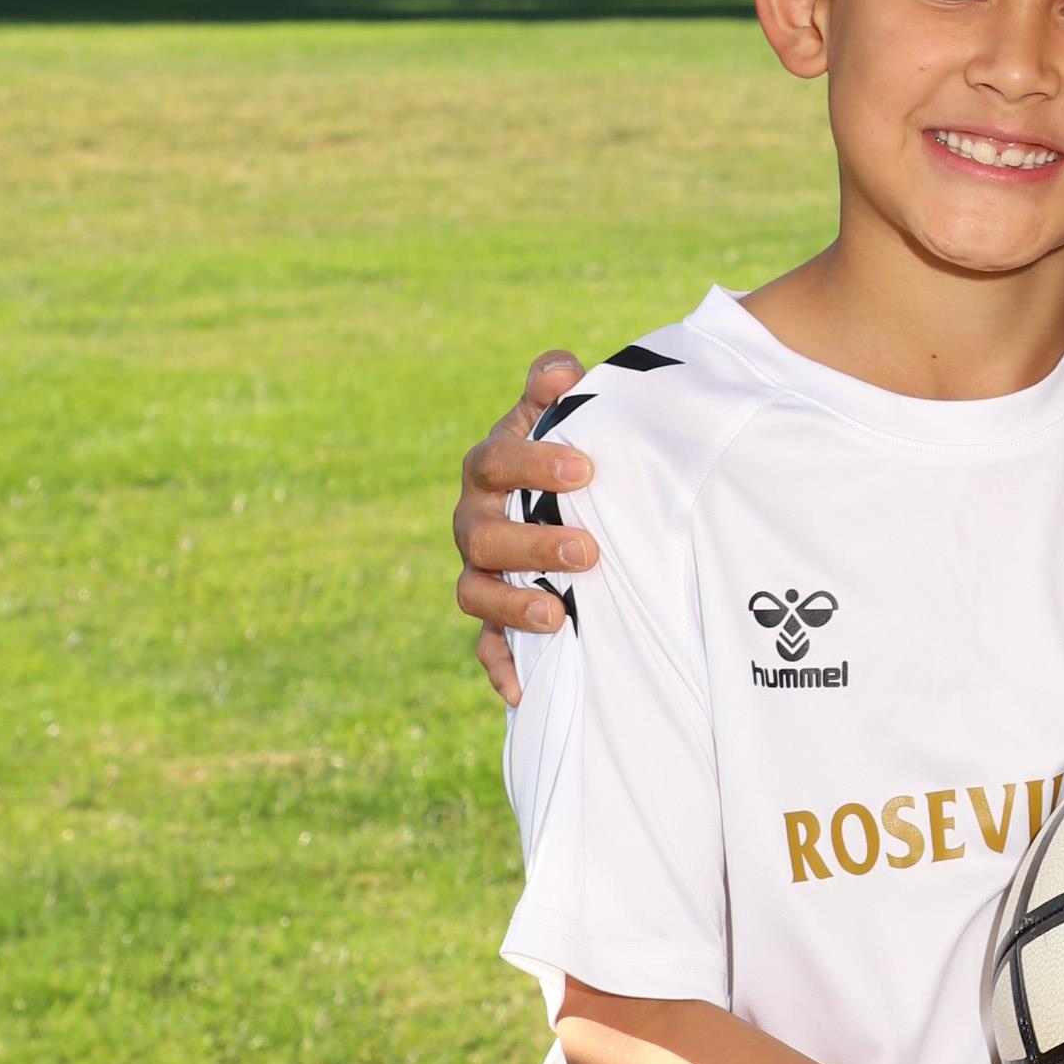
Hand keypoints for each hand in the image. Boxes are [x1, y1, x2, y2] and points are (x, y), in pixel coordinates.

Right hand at [454, 350, 593, 704]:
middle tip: (588, 549)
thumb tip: (561, 370)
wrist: (570, 499)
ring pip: (476, 593)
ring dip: (513, 605)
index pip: (494, 462)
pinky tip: (522, 692)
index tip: (586, 470)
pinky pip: (486, 647)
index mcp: (489, 469)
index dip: (533, 465)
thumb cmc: (569, 451)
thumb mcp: (564, 416)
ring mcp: (481, 572)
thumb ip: (556, 389)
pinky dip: (501, 668)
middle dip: (532, 544)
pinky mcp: (496, 617)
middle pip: (483, 536)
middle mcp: (476, 522)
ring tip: (559, 613)